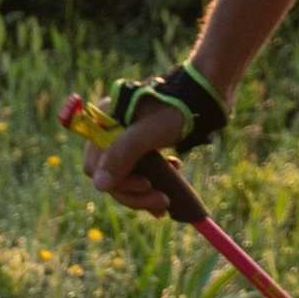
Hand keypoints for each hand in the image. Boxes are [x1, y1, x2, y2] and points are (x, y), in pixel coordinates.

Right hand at [85, 101, 186, 217]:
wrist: (203, 95)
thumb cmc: (176, 109)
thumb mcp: (149, 132)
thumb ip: (123, 155)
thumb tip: (100, 186)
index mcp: (104, 122)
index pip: (95, 165)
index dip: (118, 182)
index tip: (147, 185)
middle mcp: (109, 131)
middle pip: (110, 174)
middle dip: (135, 193)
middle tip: (163, 202)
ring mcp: (125, 138)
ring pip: (125, 176)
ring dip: (144, 192)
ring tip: (167, 199)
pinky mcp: (141, 144)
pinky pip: (138, 170)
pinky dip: (153, 180)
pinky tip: (173, 173)